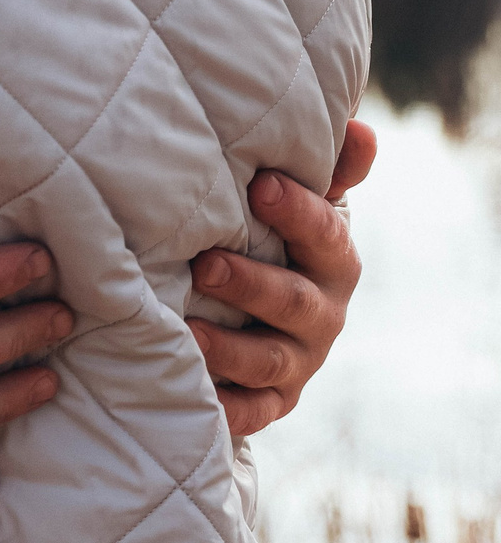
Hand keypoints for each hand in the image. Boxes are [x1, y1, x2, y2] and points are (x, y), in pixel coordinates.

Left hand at [186, 118, 374, 433]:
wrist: (262, 317)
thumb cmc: (272, 241)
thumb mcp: (297, 205)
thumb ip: (325, 170)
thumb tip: (359, 131)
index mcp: (332, 262)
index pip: (325, 236)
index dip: (297, 212)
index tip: (259, 186)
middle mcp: (321, 314)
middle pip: (294, 302)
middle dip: (252, 284)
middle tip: (204, 265)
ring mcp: (297, 361)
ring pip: (268, 360)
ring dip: (229, 347)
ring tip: (185, 330)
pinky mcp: (270, 401)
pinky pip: (251, 411)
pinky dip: (226, 405)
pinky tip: (194, 390)